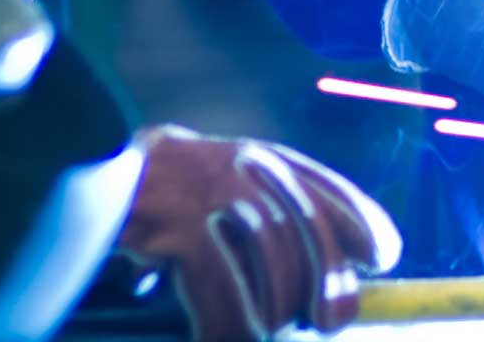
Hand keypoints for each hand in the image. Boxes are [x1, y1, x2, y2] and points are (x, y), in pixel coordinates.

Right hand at [116, 125, 400, 341]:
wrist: (99, 170)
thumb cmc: (174, 186)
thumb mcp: (234, 178)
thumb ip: (278, 205)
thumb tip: (338, 260)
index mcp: (266, 159)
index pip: (330, 189)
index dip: (364, 223)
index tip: (384, 256)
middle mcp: (249, 170)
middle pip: (310, 238)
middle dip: (328, 285)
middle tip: (327, 321)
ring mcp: (215, 197)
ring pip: (271, 274)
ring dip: (272, 317)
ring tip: (261, 334)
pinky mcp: (181, 229)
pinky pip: (221, 297)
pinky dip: (225, 329)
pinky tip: (218, 338)